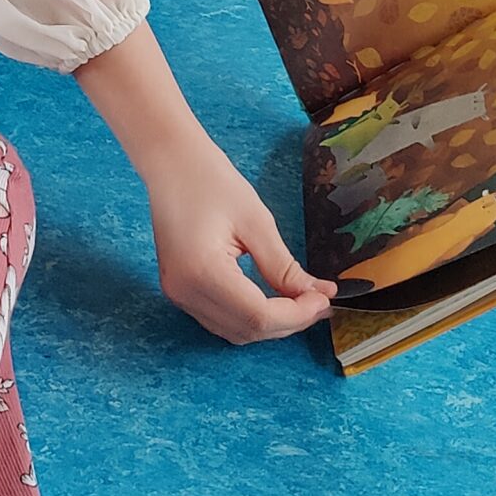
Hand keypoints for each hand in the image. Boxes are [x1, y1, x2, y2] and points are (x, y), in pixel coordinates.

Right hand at [146, 134, 334, 343]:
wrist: (170, 163)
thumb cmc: (210, 181)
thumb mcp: (256, 221)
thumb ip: (284, 266)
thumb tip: (319, 294)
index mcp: (202, 272)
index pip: (258, 316)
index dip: (296, 315)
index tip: (324, 299)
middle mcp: (184, 291)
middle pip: (247, 329)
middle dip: (288, 321)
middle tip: (319, 300)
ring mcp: (178, 293)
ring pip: (234, 332)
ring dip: (270, 323)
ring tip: (300, 301)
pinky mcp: (179, 290)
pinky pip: (221, 319)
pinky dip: (249, 317)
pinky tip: (272, 300)